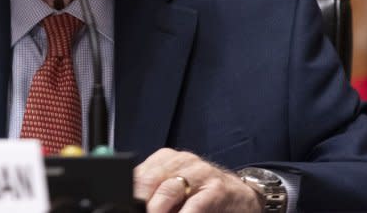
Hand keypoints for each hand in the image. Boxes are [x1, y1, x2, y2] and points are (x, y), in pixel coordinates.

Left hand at [134, 148, 262, 211]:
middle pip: (150, 181)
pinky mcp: (217, 189)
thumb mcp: (174, 190)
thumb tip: (131, 206)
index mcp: (166, 159)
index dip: (129, 194)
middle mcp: (182, 161)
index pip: (138, 174)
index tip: (125, 207)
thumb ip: (153, 194)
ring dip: (157, 211)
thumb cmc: (201, 195)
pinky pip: (194, 206)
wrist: (241, 197)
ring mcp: (200, 172)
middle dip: (141, 203)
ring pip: (168, 192)